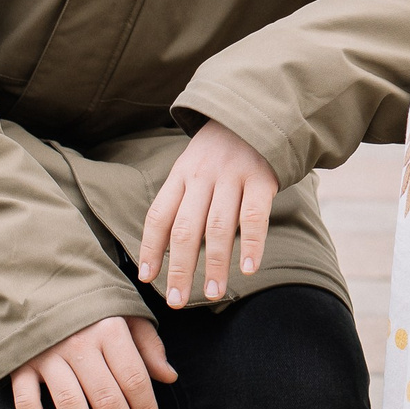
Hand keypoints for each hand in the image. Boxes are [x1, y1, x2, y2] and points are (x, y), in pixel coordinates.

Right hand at [9, 314, 174, 408]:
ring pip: (70, 403)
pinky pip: (26, 401)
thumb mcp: (126, 314)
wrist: (38, 283)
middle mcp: (79, 343)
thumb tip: (169, 377)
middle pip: (106, 397)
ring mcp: (47, 355)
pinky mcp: (19, 365)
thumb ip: (148, 345)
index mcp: (110, 329)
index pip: (134, 378)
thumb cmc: (90, 305)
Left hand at [138, 118, 280, 306]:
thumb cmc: (222, 149)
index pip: (158, 215)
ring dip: (214, 265)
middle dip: (179, 269)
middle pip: (185, 229)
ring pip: (218, 228)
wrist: (258, 108)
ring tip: (211, 294)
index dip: (150, 249)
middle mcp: (203, 176)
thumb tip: (164, 248)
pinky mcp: (262, 178)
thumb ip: (182, 198)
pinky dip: (252, 245)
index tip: (147, 279)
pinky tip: (249, 269)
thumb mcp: (194, 164)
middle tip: (176, 300)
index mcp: (181, 174)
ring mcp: (233, 176)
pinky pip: (254, 217)